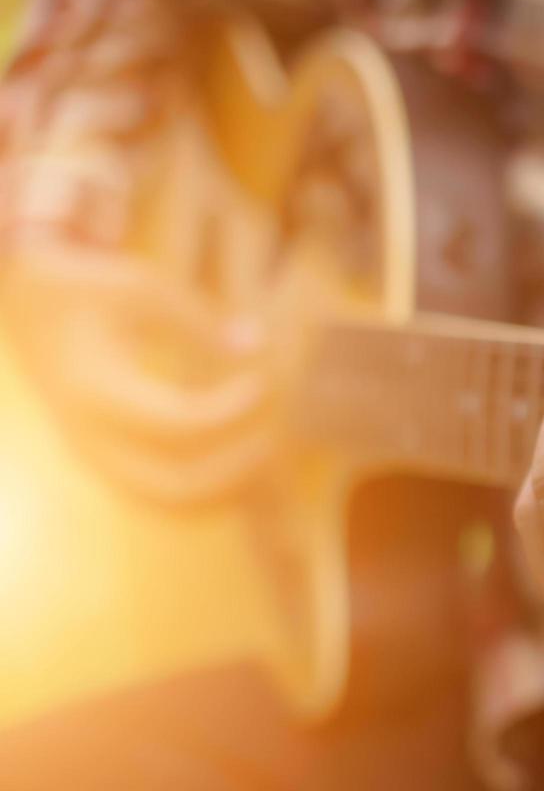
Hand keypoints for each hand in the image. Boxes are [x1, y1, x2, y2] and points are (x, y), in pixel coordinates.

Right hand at [1, 245, 280, 504]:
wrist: (24, 305)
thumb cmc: (87, 289)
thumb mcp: (141, 288)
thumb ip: (199, 322)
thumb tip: (257, 347)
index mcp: (96, 391)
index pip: (178, 424)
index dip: (231, 410)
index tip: (261, 382)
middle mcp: (90, 436)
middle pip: (176, 486)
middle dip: (236, 467)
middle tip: (272, 432)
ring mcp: (94, 455)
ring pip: (170, 502)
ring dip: (225, 486)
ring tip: (262, 446)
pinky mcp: (105, 460)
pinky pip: (161, 494)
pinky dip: (206, 485)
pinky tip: (237, 449)